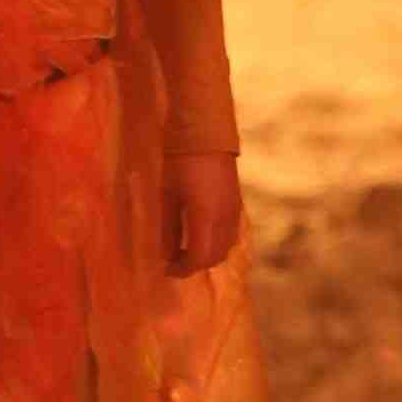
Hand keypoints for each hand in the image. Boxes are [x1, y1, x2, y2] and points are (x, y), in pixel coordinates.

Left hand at [164, 150, 239, 277]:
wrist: (207, 132)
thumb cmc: (181, 161)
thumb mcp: (167, 195)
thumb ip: (167, 228)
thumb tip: (163, 254)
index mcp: (206, 217)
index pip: (199, 258)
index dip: (182, 269)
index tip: (166, 269)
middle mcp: (226, 218)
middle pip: (215, 257)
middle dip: (194, 264)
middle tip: (174, 261)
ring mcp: (234, 211)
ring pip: (226, 247)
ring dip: (207, 254)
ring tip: (186, 249)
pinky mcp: (237, 203)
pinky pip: (230, 234)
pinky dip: (217, 242)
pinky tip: (200, 233)